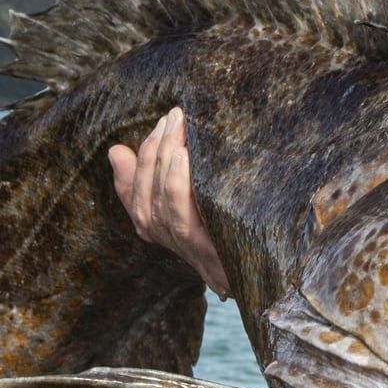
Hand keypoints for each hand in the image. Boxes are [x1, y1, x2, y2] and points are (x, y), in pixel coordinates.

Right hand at [108, 107, 230, 297]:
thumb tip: (116, 150)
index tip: (160, 123)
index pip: (131, 191)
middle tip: (172, 116)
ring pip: (158, 200)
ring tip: (176, 127)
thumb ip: (157, 177)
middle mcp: (164, 238)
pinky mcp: (205, 251)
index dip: (142, 156)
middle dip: (154, 150)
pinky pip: (180, 215)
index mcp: (156, 226)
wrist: (270, 271)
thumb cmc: (233, 229)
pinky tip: (184, 156)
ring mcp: (184, 247)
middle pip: (143, 193)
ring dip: (165, 158)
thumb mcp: (195, 197)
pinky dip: (177, 183)